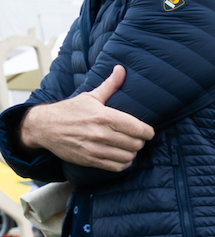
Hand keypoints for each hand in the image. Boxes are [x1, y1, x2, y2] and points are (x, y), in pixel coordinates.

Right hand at [18, 65, 153, 170]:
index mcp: (104, 116)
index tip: (147, 131)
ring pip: (129, 156)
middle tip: (135, 137)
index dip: (148, 131)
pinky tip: (120, 155)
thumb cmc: (70, 110)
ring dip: (131, 152)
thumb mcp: (90, 96)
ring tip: (127, 146)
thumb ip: (110, 85)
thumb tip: (121, 69)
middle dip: (139, 141)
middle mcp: (100, 133)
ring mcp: (95, 148)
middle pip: (136, 144)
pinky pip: (117, 167)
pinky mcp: (90, 160)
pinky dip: (123, 163)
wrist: (44, 127)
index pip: (138, 128)